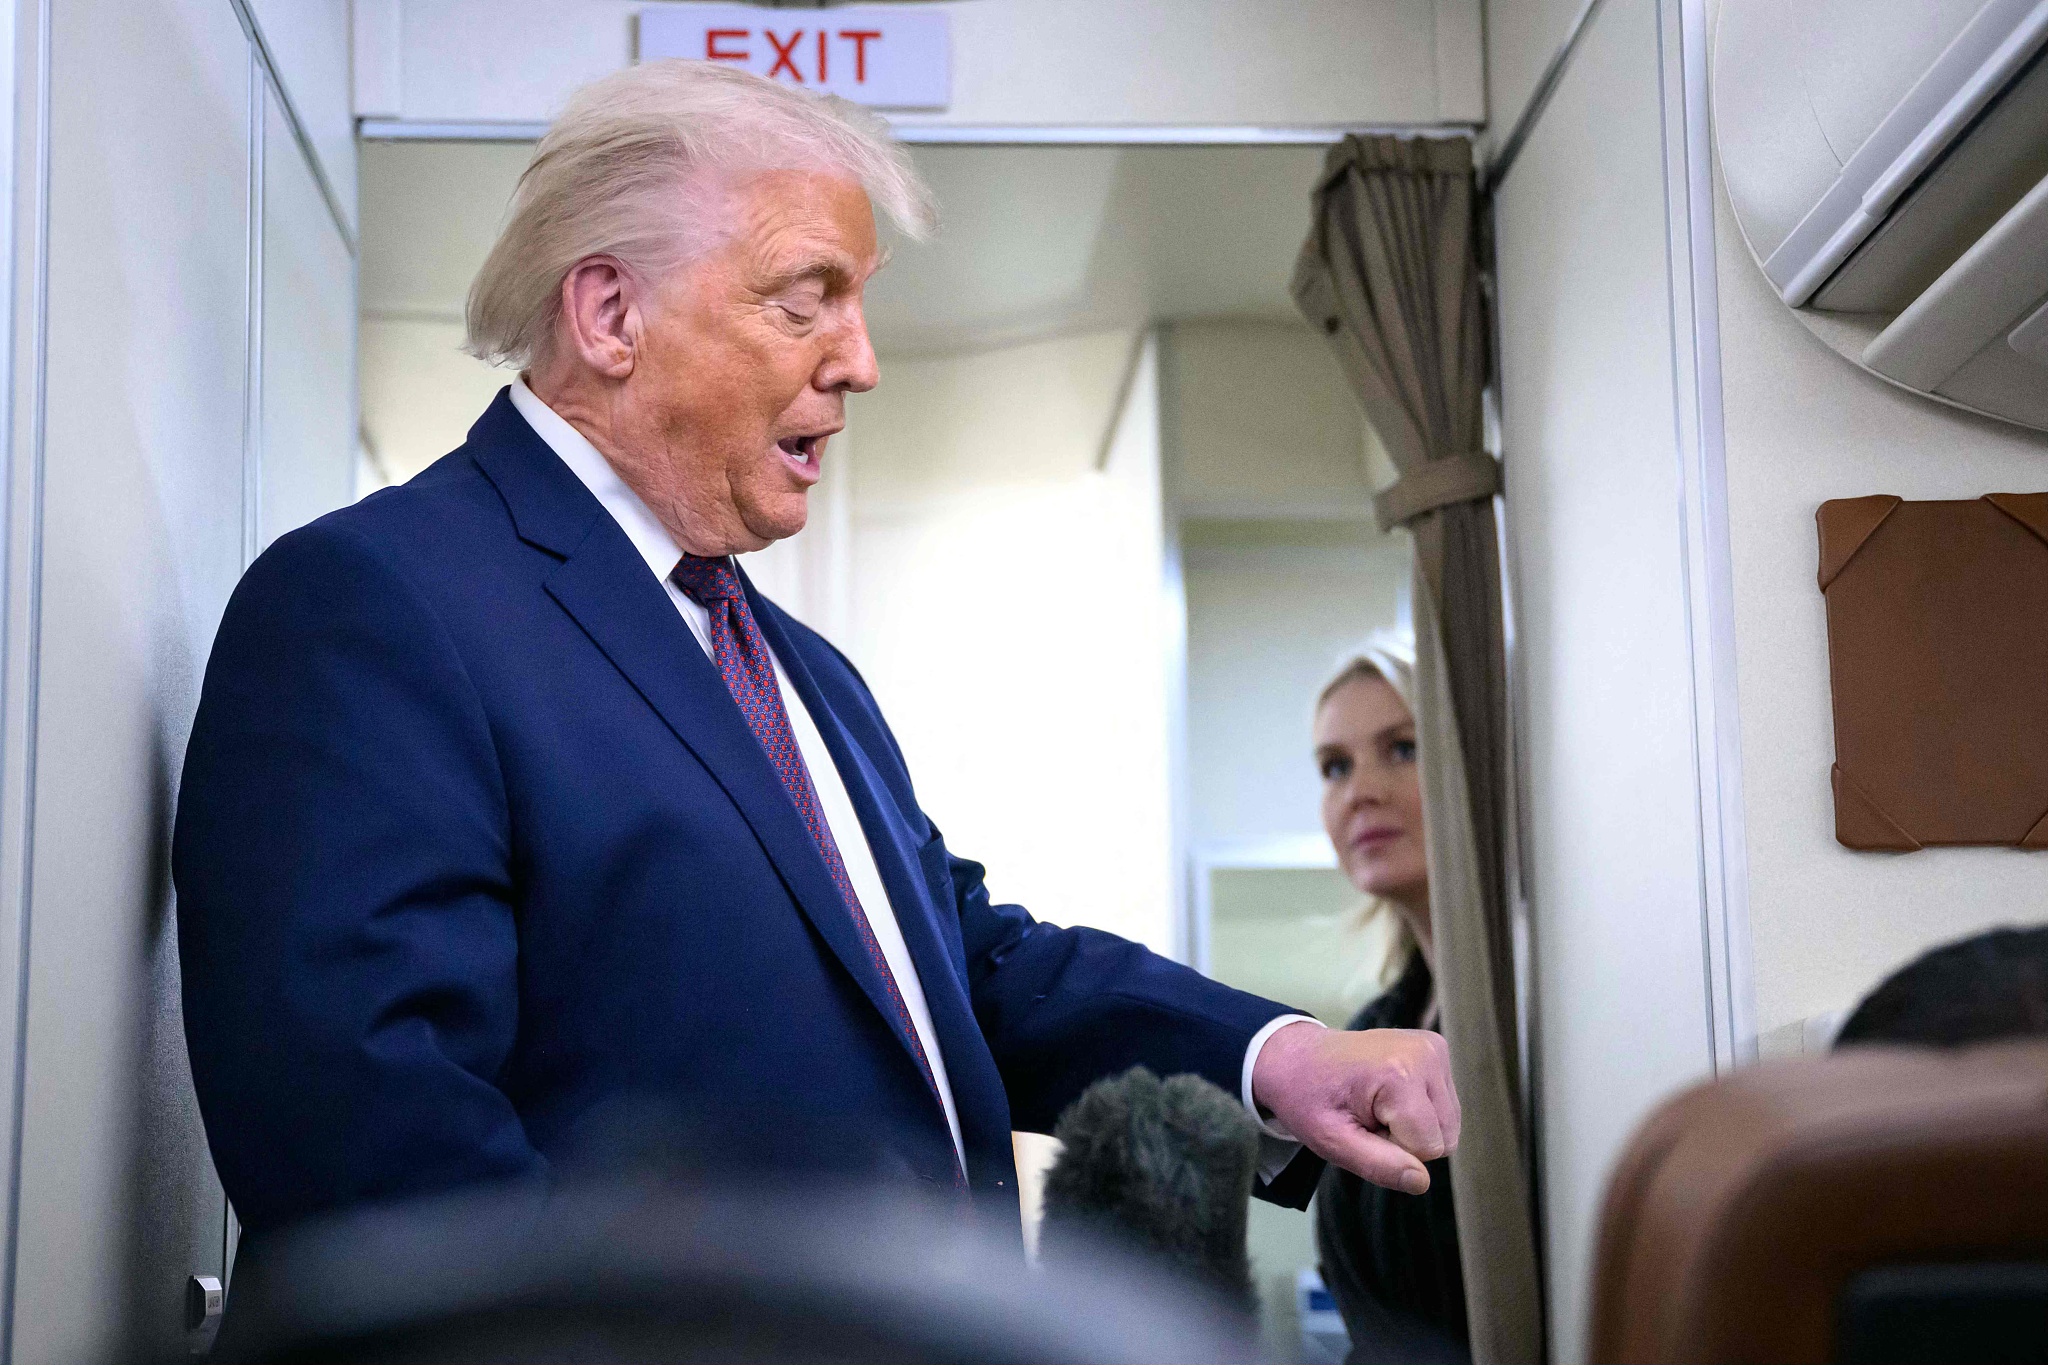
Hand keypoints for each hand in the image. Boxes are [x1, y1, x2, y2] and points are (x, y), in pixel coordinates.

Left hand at [1251, 1021, 1459, 1193]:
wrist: (1298, 1057)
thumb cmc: (1310, 1099)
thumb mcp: (1331, 1141)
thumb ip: (1378, 1165)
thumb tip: (1422, 1182)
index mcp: (1399, 1073)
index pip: (1428, 1148)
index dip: (1392, 1150)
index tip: (1360, 1126)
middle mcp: (1425, 1053)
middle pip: (1444, 1138)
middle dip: (1407, 1140)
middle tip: (1366, 1117)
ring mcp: (1433, 1047)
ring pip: (1448, 1124)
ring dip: (1414, 1126)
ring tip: (1376, 1106)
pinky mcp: (1436, 1048)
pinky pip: (1445, 1105)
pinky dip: (1419, 1109)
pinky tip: (1388, 1093)